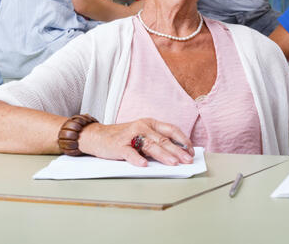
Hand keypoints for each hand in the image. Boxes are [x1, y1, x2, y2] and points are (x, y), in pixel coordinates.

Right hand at [78, 118, 193, 167]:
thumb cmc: (122, 137)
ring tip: (173, 163)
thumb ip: (156, 141)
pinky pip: (130, 153)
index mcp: (150, 123)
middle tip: (188, 160)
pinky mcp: (119, 145)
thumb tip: (177, 154)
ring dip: (163, 155)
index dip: (183, 140)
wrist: (96, 135)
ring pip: (150, 145)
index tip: (191, 151)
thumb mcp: (141, 134)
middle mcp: (142, 126)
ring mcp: (130, 135)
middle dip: (178, 151)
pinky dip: (137, 159)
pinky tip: (144, 165)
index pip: (171, 130)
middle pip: (163, 139)